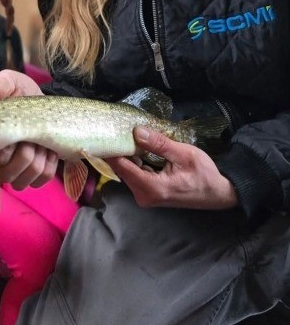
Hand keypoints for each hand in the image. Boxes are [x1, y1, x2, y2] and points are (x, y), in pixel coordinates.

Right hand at [0, 70, 55, 189]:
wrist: (43, 106)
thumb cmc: (23, 96)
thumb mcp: (13, 83)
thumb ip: (3, 83)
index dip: (9, 148)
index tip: (19, 132)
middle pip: (10, 175)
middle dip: (27, 153)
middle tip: (33, 136)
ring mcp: (17, 173)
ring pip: (26, 181)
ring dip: (39, 159)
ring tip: (42, 142)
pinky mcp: (35, 177)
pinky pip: (43, 179)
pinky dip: (50, 164)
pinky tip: (50, 150)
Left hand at [108, 126, 237, 209]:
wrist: (219, 193)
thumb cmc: (204, 174)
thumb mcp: (184, 154)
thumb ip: (159, 144)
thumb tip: (137, 131)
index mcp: (152, 187)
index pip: (121, 166)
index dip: (111, 149)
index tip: (105, 132)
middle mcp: (144, 195)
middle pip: (121, 169)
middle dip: (118, 149)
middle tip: (116, 127)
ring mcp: (146, 196)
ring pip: (127, 171)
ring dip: (126, 154)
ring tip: (124, 133)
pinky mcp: (149, 193)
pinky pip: (135, 174)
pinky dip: (134, 161)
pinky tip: (135, 146)